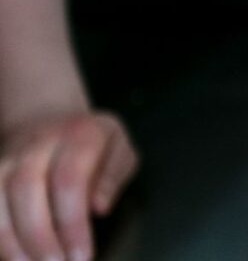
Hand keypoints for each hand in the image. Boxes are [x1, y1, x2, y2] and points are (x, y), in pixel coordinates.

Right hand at [0, 112, 137, 260]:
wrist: (49, 118)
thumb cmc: (93, 143)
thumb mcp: (119, 150)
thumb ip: (113, 176)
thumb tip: (100, 208)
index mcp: (78, 134)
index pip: (69, 179)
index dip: (72, 222)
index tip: (82, 256)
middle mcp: (37, 143)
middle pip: (26, 188)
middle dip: (39, 236)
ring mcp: (7, 159)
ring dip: (11, 242)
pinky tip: (13, 257)